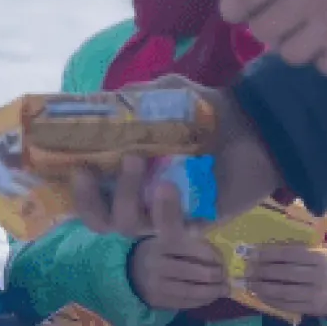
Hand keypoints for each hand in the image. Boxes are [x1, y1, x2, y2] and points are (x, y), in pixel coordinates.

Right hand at [70, 77, 282, 234]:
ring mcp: (168, 213)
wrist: (258, 126)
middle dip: (88, 201)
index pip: (90, 194)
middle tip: (87, 171)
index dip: (73, 189)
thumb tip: (104, 100)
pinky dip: (164, 210)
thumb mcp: (171, 94)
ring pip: (130, 227)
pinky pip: (172, 231)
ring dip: (123, 197)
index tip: (68, 165)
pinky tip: (167, 186)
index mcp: (129, 172)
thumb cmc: (210, 113)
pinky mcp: (197, 223)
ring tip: (135, 160)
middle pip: (101, 221)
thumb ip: (140, 96)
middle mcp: (142, 197)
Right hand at [129, 186, 228, 310]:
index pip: (192, 248)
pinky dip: (203, 300)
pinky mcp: (160, 301)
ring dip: (214, 290)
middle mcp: (157, 264)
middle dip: (215, 274)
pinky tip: (212, 295)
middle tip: (224, 273)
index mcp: (160, 243)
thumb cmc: (156, 249)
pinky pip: (187, 303)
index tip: (220, 258)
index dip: (211, 254)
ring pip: (193, 290)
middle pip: (196, 271)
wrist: (130, 272)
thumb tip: (180, 196)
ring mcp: (157, 285)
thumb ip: (175, 217)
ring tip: (224, 287)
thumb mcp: (162, 231)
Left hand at [243, 243, 326, 319]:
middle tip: (246, 269)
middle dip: (262, 271)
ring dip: (263, 288)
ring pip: (285, 292)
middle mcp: (320, 276)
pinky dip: (273, 302)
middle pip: (284, 273)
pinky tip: (261, 296)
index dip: (268, 253)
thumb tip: (268, 249)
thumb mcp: (323, 249)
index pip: (289, 254)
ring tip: (249, 284)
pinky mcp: (316, 309)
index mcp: (321, 257)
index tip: (251, 252)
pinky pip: (290, 306)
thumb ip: (301, 249)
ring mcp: (318, 295)